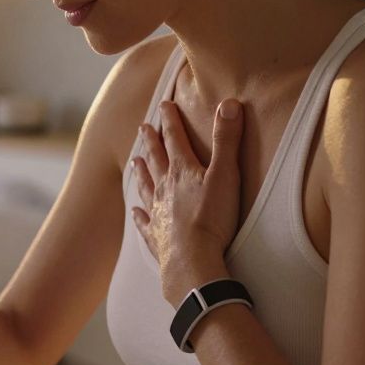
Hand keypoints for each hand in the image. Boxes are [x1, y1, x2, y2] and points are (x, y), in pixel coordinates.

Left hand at [130, 98, 243, 302]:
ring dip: (142, 172)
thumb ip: (227, 140)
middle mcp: (165, 189)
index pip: (175, 139)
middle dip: (151, 141)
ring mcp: (158, 213)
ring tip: (135, 161)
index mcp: (182, 172)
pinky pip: (144, 223)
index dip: (170, 120)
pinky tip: (135, 211)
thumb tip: (229, 104)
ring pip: (146, 187)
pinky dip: (139, 215)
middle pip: (156, 159)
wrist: (192, 260)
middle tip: (142, 127)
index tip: (163, 104)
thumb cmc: (212, 218)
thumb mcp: (225, 175)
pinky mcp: (157, 237)